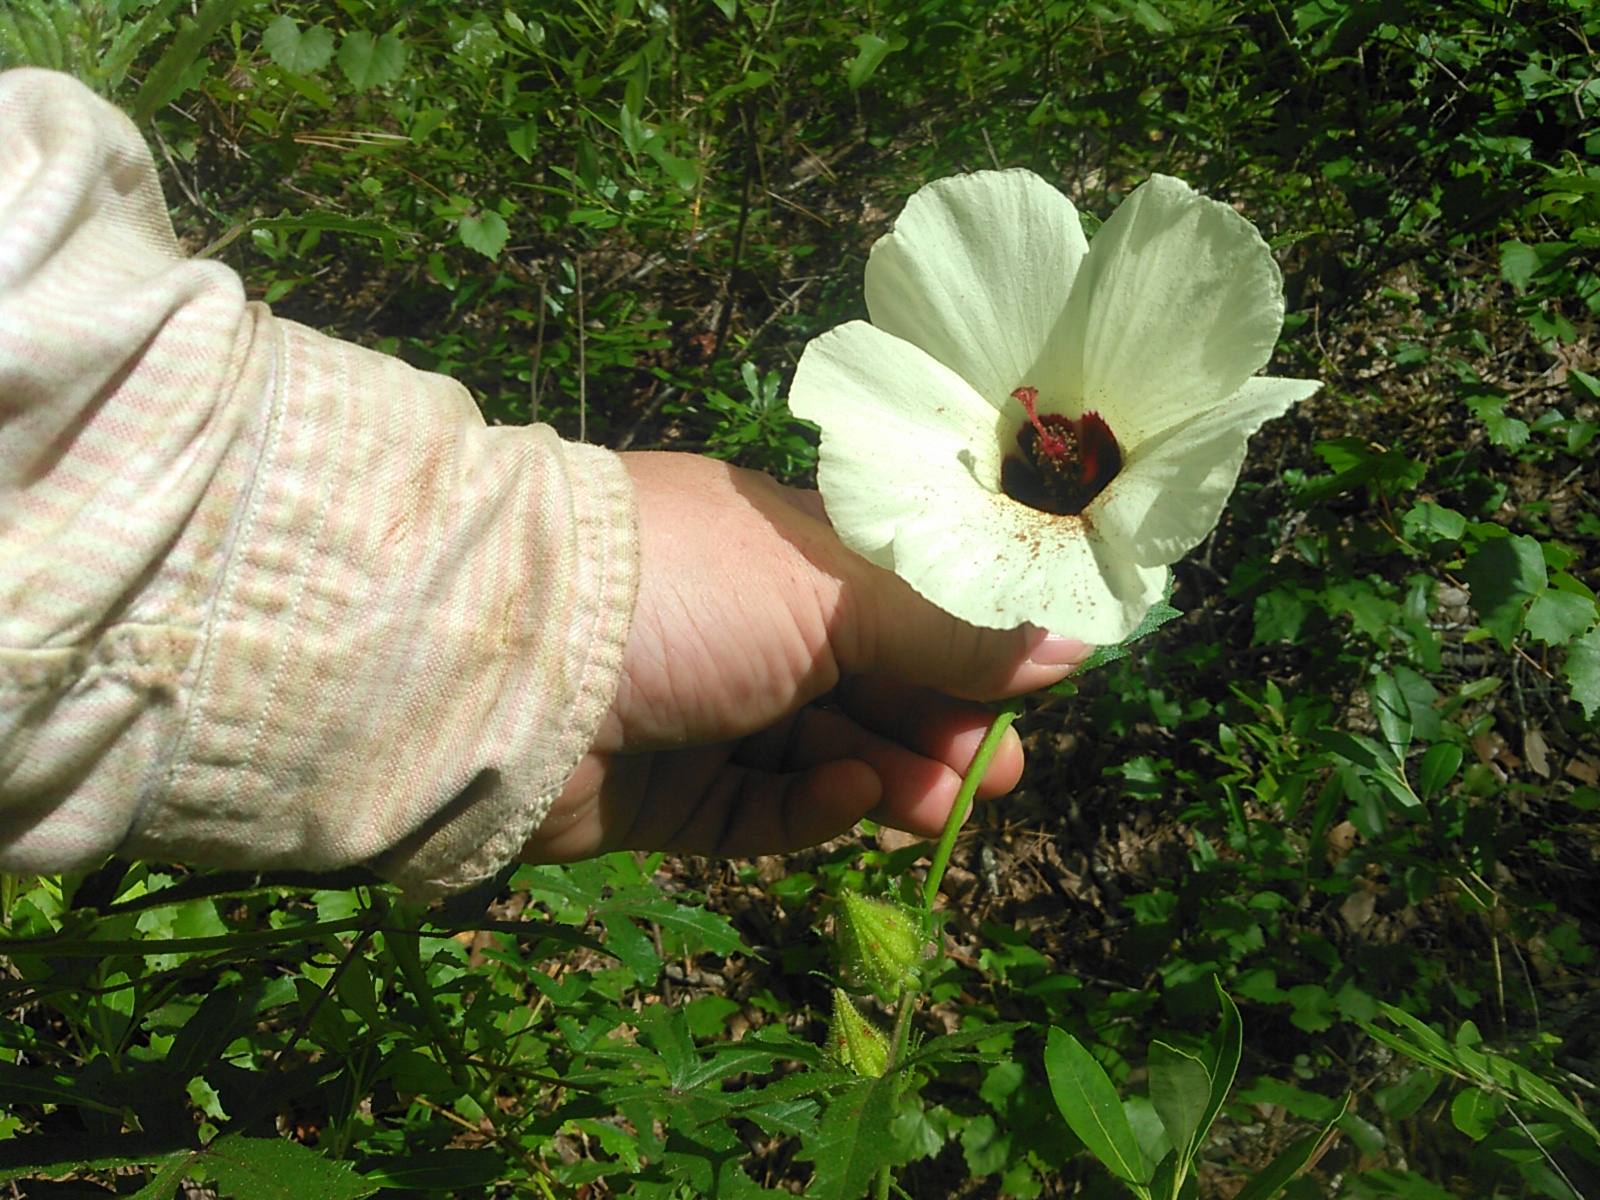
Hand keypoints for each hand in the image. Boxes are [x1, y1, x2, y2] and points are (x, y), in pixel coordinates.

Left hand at [521, 452, 1089, 862]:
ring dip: (891, 774)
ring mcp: (701, 711)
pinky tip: (850, 796)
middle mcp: (744, 625)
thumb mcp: (837, 593)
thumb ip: (949, 626)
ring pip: (821, 753)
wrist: (503, 668)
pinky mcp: (664, 792)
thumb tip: (1071, 641)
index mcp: (783, 551)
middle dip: (940, 726)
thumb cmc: (690, 592)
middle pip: (868, 685)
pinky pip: (757, 807)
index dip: (966, 644)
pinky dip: (809, 807)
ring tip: (944, 802)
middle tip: (998, 772)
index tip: (1035, 686)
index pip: (898, 600)